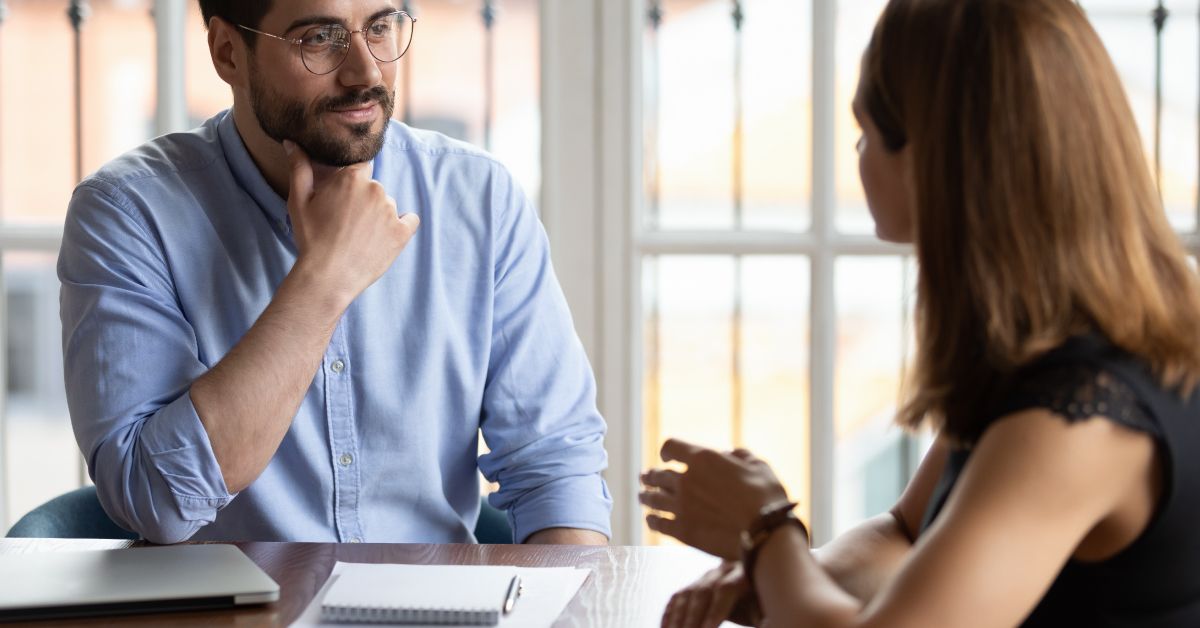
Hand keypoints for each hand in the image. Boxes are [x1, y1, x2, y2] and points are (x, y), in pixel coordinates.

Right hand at [283, 140, 419, 306]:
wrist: (328, 276)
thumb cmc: (311, 238)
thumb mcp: (299, 200)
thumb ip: (299, 167)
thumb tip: (292, 142)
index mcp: (352, 177)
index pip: (360, 168)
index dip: (351, 184)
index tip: (343, 200)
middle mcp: (376, 189)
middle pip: (373, 187)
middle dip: (363, 201)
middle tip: (346, 223)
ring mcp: (391, 211)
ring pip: (388, 205)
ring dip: (378, 215)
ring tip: (360, 236)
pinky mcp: (403, 232)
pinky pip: (409, 220)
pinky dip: (400, 226)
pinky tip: (384, 238)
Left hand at [640, 439, 788, 559]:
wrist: (765, 532)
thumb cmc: (767, 496)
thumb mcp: (759, 465)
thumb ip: (741, 456)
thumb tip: (731, 454)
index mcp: (703, 459)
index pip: (671, 447)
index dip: (667, 451)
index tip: (666, 457)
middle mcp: (686, 480)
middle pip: (658, 475)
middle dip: (651, 476)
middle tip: (645, 477)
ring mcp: (681, 506)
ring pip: (654, 499)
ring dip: (646, 496)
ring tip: (642, 496)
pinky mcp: (682, 531)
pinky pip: (659, 523)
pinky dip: (652, 520)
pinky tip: (651, 519)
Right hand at [661, 561, 759, 627]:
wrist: (757, 578)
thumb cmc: (765, 602)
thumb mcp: (768, 608)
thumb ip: (765, 616)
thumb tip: (764, 621)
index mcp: (744, 575)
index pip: (726, 590)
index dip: (715, 611)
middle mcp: (722, 571)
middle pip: (703, 592)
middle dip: (692, 619)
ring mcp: (706, 577)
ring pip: (686, 594)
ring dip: (677, 619)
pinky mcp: (695, 584)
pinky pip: (677, 597)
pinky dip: (669, 614)